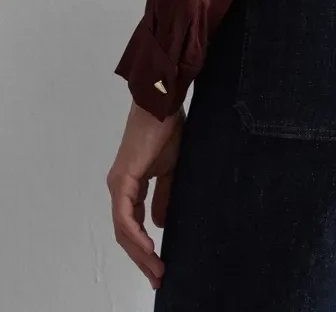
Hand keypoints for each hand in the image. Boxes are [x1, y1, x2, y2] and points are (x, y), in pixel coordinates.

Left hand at [107, 99, 184, 290]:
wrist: (162, 105)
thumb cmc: (167, 130)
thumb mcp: (170, 170)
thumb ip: (163, 197)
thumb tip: (158, 225)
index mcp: (130, 186)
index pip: (132, 226)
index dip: (144, 249)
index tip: (160, 266)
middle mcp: (119, 188)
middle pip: (125, 234)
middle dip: (141, 259)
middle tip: (158, 278)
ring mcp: (118, 185)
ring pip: (123, 230)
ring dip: (140, 253)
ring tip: (157, 269)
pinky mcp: (123, 181)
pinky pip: (125, 217)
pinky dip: (136, 235)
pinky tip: (149, 248)